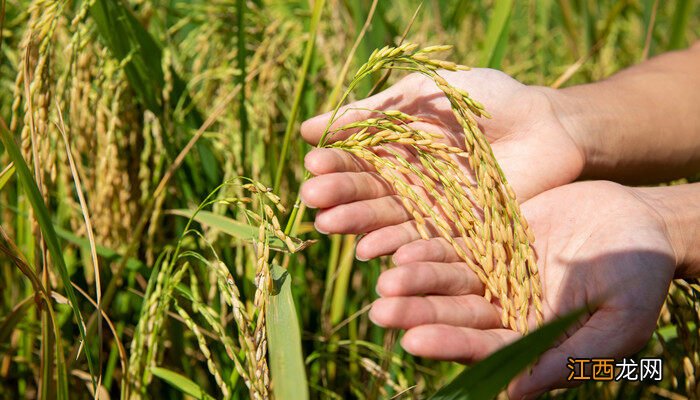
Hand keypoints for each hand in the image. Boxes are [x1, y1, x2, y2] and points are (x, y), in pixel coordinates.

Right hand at [300, 69, 584, 258]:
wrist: (547, 123)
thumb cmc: (487, 99)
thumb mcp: (423, 94)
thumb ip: (372, 113)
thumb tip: (307, 128)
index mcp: (398, 146)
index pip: (357, 158)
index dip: (334, 163)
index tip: (310, 165)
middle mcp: (409, 181)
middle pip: (368, 191)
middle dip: (339, 195)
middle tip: (311, 199)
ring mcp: (432, 207)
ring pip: (389, 218)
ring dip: (358, 223)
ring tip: (329, 225)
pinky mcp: (458, 230)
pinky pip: (424, 240)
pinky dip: (397, 245)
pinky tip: (370, 249)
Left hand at [368, 181, 676, 398]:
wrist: (637, 218)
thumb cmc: (641, 275)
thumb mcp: (617, 322)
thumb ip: (569, 358)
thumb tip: (515, 394)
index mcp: (535, 340)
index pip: (488, 349)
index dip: (452, 344)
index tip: (415, 342)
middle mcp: (508, 312)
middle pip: (457, 316)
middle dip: (420, 315)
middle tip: (382, 312)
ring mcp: (495, 275)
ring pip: (449, 282)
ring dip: (417, 282)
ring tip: (386, 280)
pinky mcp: (488, 241)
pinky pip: (455, 245)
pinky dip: (430, 247)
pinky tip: (402, 249)